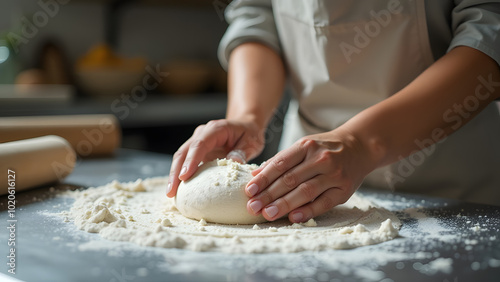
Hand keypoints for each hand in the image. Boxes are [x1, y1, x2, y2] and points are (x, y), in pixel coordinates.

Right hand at [167, 119, 263, 197]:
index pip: (199, 145)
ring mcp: (197, 143)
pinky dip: (181, 176)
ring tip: (171, 194)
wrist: (245, 126)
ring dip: (174, 176)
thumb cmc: (249, 133)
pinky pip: (185, 163)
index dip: (191, 160)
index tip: (184, 176)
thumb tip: (232, 163)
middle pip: (183, 152)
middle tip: (171, 191)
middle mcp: (202, 134)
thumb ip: (242, 152)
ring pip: (180, 158)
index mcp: (215, 129)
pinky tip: (179, 191)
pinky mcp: (197, 152)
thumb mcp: (251, 141)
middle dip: (175, 172)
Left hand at [245, 129, 373, 222]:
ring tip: (267, 214)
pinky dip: (308, 211)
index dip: (263, 178)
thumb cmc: (325, 148)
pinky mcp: (344, 190)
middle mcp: (320, 159)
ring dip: (284, 204)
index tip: (249, 190)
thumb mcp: (303, 146)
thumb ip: (280, 160)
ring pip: (305, 191)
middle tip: (253, 207)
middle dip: (269, 195)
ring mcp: (334, 174)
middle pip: (290, 179)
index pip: (280, 164)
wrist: (360, 146)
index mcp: (306, 146)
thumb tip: (255, 176)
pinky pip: (324, 203)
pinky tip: (293, 217)